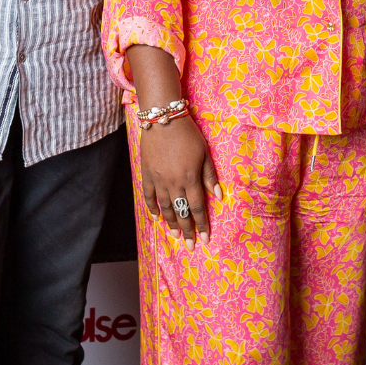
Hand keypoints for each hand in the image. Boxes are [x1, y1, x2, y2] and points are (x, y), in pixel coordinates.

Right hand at [136, 115, 220, 248]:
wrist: (163, 118)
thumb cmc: (188, 134)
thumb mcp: (204, 152)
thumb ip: (210, 175)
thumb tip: (218, 196)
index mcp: (190, 177)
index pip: (197, 207)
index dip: (201, 225)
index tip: (205, 239)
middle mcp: (174, 182)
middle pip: (181, 212)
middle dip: (186, 230)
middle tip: (189, 245)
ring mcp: (158, 180)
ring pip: (165, 208)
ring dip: (170, 224)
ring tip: (175, 236)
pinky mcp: (146, 174)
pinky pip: (148, 196)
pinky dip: (152, 208)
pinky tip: (157, 218)